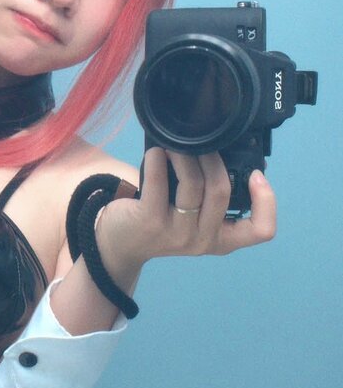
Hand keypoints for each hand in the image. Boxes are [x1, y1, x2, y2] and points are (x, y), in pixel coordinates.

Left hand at [95, 147, 276, 280]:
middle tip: (204, 144)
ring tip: (178, 143)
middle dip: (214, 159)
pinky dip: (159, 160)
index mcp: (221, 239)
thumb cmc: (163, 221)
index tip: (256, 174)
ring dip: (186, 155)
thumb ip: (213, 195)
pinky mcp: (149, 221)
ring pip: (193, 184)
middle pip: (221, 192)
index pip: (261, 230)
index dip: (267, 201)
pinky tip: (156, 151)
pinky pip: (159, 182)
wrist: (120, 244)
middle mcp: (202, 239)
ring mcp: (176, 233)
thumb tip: (234, 153)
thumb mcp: (195, 217)